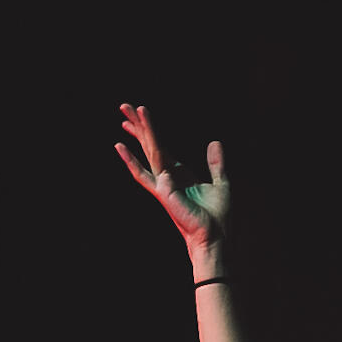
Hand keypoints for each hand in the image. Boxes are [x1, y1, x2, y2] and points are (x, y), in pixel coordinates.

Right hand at [114, 103, 228, 255]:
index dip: (149, 131)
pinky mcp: (163, 191)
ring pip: (148, 150)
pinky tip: (120, 146)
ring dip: (138, 130)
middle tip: (123, 105)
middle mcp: (167, 177)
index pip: (160, 148)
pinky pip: (150, 167)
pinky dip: (134, 157)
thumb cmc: (217, 217)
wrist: (215, 236)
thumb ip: (216, 163)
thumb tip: (215, 142)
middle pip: (149, 145)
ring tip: (126, 111)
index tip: (138, 115)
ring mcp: (163, 184)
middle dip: (137, 125)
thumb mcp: (220, 183)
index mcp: (179, 174)